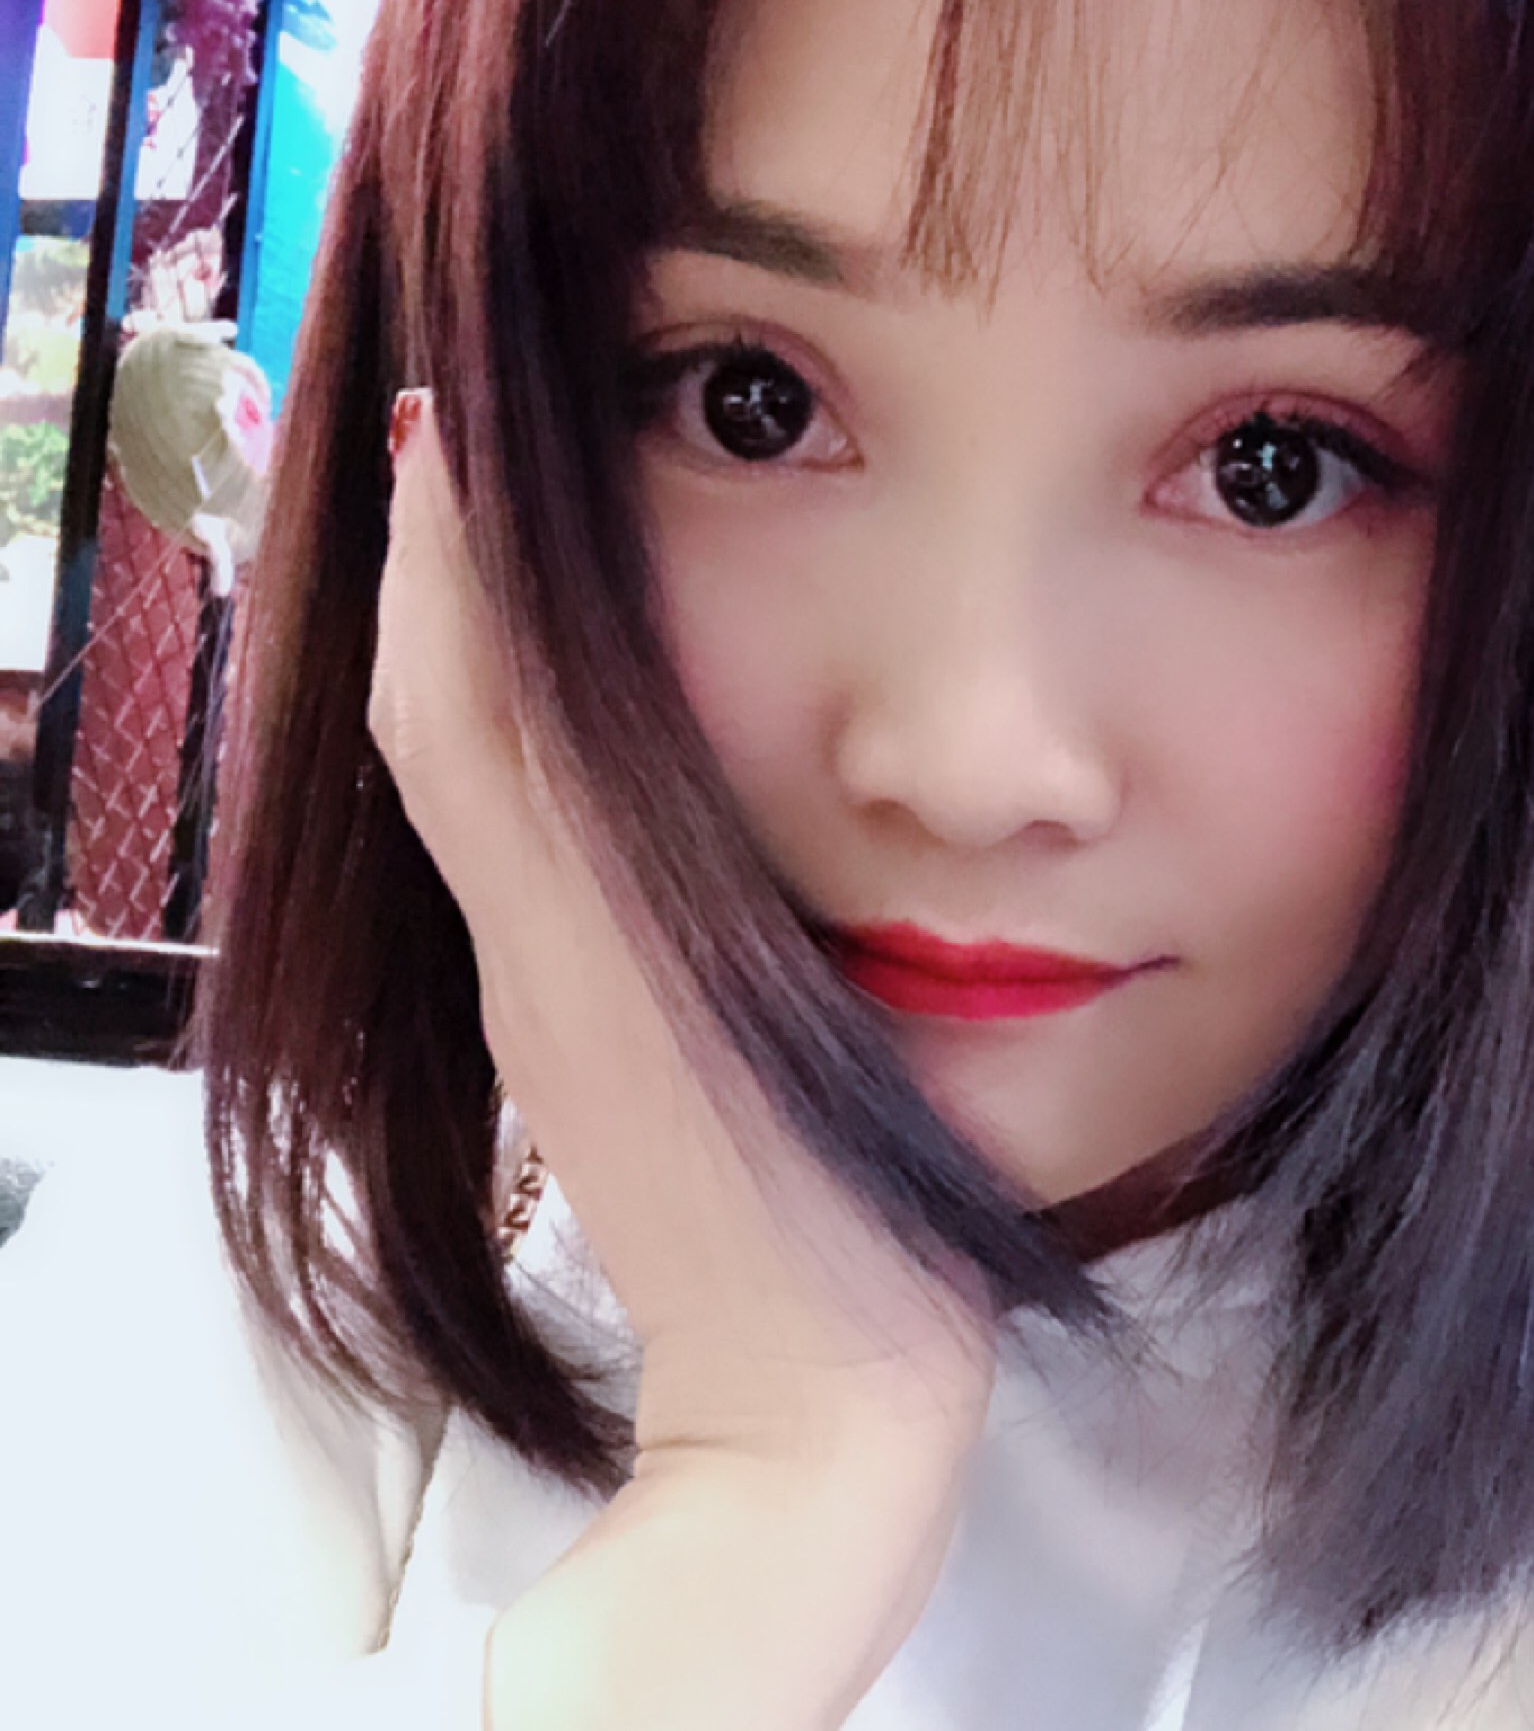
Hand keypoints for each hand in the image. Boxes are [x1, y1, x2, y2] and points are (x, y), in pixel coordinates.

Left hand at [368, 390, 996, 1471]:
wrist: (819, 1400)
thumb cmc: (816, 1214)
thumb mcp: (710, 1006)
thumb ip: (601, 835)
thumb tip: (509, 638)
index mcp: (549, 920)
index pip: (447, 697)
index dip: (438, 551)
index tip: (453, 409)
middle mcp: (531, 940)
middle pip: (449, 717)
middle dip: (451, 568)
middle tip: (492, 433)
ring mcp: (569, 988)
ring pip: (498, 770)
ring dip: (496, 638)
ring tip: (551, 528)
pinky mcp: (620, 1027)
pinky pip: (554, 836)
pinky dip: (559, 729)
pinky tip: (632, 703)